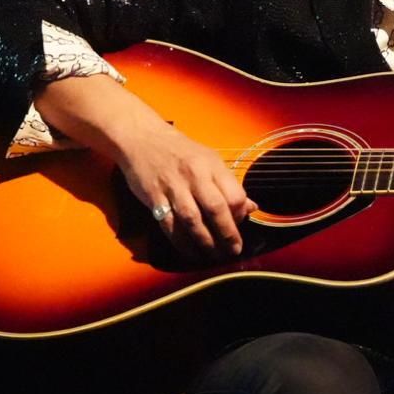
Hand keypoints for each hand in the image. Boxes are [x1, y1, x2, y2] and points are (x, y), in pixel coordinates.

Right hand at [117, 122, 256, 260]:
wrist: (142, 138)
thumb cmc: (180, 151)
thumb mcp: (210, 159)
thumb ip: (229, 184)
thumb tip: (251, 207)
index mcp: (212, 165)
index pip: (234, 195)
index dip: (240, 216)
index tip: (239, 226)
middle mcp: (194, 175)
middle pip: (215, 209)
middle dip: (226, 235)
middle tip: (232, 251)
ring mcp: (173, 187)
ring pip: (192, 220)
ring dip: (205, 242)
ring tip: (213, 256)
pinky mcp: (154, 198)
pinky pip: (170, 225)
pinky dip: (181, 242)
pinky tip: (190, 251)